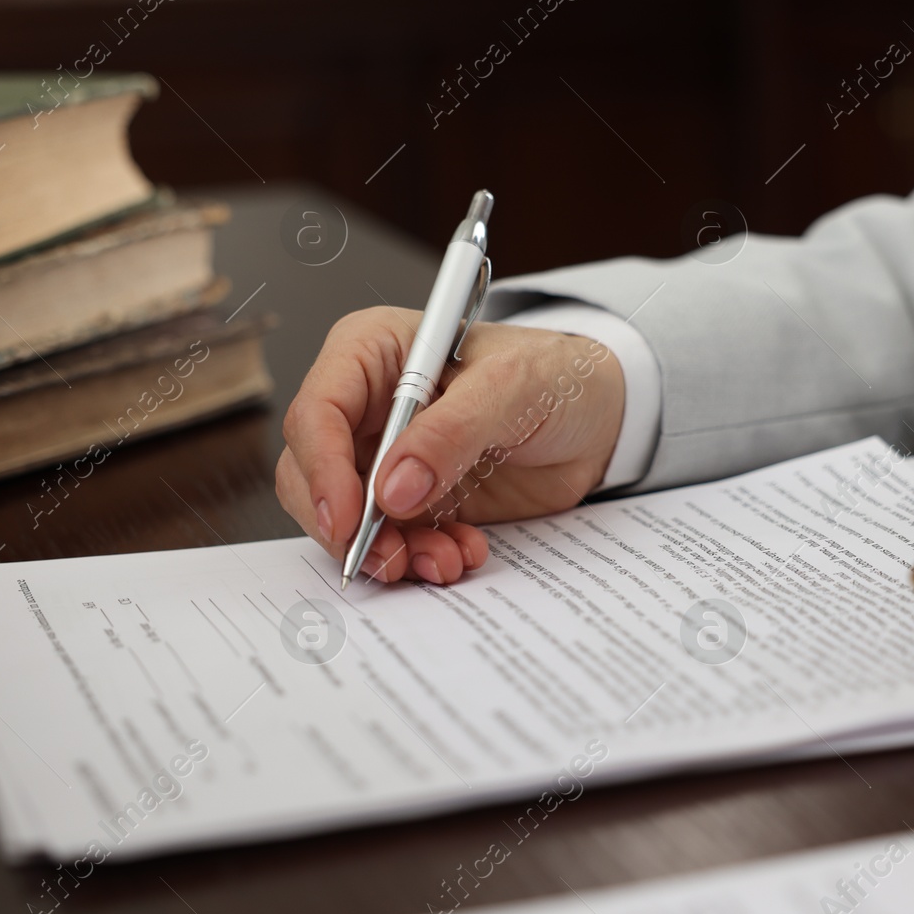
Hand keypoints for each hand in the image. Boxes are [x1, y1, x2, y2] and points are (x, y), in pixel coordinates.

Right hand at [277, 306, 626, 585]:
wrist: (600, 416)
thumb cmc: (554, 373)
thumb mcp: (511, 386)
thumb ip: (450, 432)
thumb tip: (391, 487)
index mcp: (372, 352)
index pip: (318, 411)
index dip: (321, 469)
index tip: (347, 520)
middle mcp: (368, 405)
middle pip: (313, 472)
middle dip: (348, 525)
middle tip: (389, 558)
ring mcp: (386, 456)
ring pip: (348, 517)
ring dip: (388, 550)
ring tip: (443, 560)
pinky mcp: (413, 500)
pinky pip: (391, 539)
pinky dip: (419, 557)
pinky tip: (460, 553)